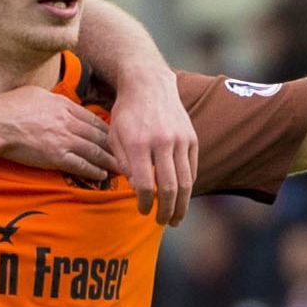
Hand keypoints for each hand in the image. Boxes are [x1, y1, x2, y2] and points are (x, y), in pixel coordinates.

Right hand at [0, 86, 118, 182]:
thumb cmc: (8, 107)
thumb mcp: (34, 93)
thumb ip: (50, 100)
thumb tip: (56, 102)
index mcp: (62, 105)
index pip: (92, 118)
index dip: (107, 128)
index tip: (117, 135)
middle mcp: (67, 121)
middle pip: (98, 134)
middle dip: (116, 145)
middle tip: (130, 153)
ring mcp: (62, 139)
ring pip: (94, 151)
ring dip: (110, 160)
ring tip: (123, 167)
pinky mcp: (55, 156)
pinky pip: (80, 165)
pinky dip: (93, 171)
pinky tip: (102, 175)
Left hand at [109, 69, 197, 225]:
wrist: (148, 84)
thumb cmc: (127, 113)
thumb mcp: (114, 135)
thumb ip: (122, 163)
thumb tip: (136, 189)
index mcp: (138, 143)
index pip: (144, 184)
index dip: (144, 203)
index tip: (142, 211)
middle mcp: (162, 142)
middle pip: (169, 187)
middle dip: (165, 210)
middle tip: (161, 222)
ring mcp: (180, 140)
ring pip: (185, 182)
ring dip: (181, 205)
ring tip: (176, 218)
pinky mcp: (191, 138)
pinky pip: (192, 169)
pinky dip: (188, 186)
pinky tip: (181, 197)